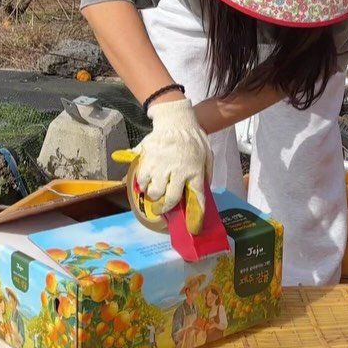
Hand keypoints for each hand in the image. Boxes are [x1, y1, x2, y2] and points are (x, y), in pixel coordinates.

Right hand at [114, 98, 212, 233]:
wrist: (176, 119)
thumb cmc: (193, 138)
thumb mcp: (207, 156)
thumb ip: (204, 174)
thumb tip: (201, 190)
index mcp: (194, 171)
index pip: (196, 199)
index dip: (195, 217)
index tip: (193, 229)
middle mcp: (177, 171)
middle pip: (168, 199)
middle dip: (164, 208)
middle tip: (161, 208)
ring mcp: (161, 165)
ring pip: (153, 191)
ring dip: (153, 195)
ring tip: (154, 192)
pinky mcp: (147, 158)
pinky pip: (141, 178)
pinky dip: (142, 183)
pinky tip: (146, 180)